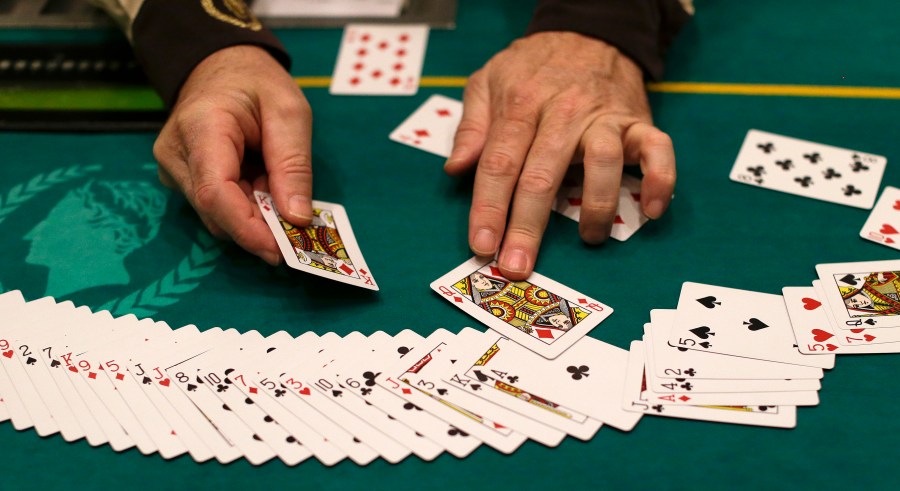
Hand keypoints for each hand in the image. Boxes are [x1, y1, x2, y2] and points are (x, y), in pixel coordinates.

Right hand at [153, 45, 313, 264]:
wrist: (222, 66)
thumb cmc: (257, 83)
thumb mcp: (290, 113)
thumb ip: (293, 165)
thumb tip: (297, 218)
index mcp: (200, 128)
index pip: (214, 193)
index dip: (248, 229)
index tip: (282, 249)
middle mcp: (176, 154)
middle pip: (216, 212)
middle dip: (260, 227)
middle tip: (297, 230)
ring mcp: (173, 169)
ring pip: (216, 216)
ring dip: (255, 216)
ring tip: (280, 191)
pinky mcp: (181, 179)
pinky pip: (215, 208)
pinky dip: (246, 207)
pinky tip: (263, 188)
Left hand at [444, 32, 675, 279]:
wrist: (590, 30)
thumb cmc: (532, 66)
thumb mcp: (488, 81)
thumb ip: (472, 127)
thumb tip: (455, 169)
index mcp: (520, 105)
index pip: (499, 163)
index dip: (488, 208)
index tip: (481, 246)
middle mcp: (563, 113)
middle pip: (542, 174)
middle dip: (528, 225)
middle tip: (518, 265)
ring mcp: (604, 118)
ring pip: (602, 163)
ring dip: (595, 207)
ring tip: (587, 239)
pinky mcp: (638, 121)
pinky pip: (658, 150)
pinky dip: (660, 180)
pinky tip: (650, 210)